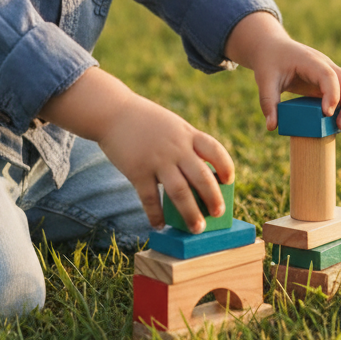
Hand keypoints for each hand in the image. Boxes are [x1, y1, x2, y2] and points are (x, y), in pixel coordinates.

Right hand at [40, 68, 232, 230]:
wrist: (112, 112)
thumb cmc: (144, 121)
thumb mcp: (172, 125)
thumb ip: (186, 145)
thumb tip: (198, 178)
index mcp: (187, 134)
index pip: (215, 150)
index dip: (226, 167)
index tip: (228, 181)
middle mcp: (176, 148)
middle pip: (202, 177)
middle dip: (213, 198)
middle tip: (218, 214)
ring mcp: (157, 160)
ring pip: (180, 192)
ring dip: (191, 213)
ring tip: (196, 227)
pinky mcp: (137, 171)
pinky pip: (150, 198)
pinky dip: (155, 214)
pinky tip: (159, 224)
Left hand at [225, 12, 340, 135]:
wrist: (272, 49)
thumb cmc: (269, 63)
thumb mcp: (265, 80)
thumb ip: (268, 102)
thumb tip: (271, 127)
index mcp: (310, 61)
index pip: (328, 76)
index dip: (331, 94)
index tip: (326, 113)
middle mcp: (325, 66)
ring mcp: (329, 74)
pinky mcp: (328, 83)